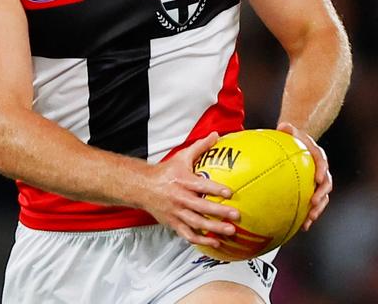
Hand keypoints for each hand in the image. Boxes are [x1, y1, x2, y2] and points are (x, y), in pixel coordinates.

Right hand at [137, 132, 240, 248]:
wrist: (141, 187)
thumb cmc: (164, 172)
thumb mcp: (181, 157)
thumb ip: (200, 147)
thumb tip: (216, 135)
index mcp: (182, 181)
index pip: (200, 185)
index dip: (215, 189)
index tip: (229, 193)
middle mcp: (179, 198)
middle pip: (201, 207)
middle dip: (219, 212)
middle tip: (236, 215)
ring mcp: (176, 212)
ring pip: (196, 223)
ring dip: (214, 228)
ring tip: (230, 231)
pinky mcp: (173, 223)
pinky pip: (188, 234)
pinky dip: (201, 240)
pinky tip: (215, 242)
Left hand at [278, 122, 331, 230]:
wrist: (300, 146)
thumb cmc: (293, 139)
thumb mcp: (291, 131)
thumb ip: (288, 129)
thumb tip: (283, 125)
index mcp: (317, 157)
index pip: (322, 163)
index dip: (321, 171)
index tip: (318, 179)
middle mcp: (321, 171)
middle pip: (326, 185)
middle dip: (322, 196)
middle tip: (314, 203)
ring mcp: (318, 183)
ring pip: (322, 198)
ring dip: (317, 210)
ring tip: (309, 220)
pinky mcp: (313, 192)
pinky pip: (313, 205)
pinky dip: (308, 215)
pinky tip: (301, 227)